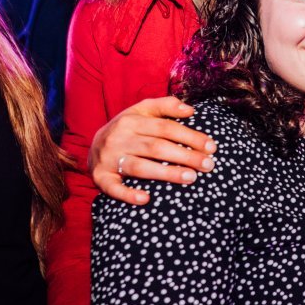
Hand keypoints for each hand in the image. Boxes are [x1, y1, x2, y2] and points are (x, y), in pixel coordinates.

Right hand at [89, 96, 215, 204]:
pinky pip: (114, 188)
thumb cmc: (127, 128)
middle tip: (208, 165)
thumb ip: (165, 106)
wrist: (92, 145)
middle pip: (156, 147)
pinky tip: (146, 199)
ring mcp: (109, 159)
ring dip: (166, 174)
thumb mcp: (142, 111)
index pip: (165, 128)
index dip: (190, 137)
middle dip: (185, 156)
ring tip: (191, 178)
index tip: (211, 147)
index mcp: (131, 120)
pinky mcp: (101, 178)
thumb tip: (190, 109)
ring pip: (140, 167)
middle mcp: (119, 138)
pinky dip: (129, 194)